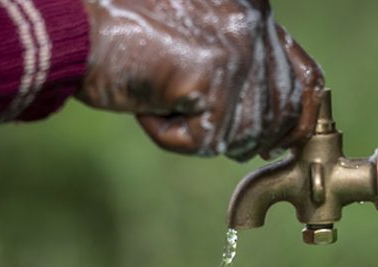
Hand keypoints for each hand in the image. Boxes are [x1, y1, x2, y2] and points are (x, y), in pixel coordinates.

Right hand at [77, 0, 323, 160]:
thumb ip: (235, 67)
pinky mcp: (212, 80)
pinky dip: (168, 135)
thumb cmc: (120, 34)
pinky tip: (146, 103)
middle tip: (203, 129)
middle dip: (246, 136)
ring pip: (241, 134)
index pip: (306, 78)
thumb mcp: (194, 42)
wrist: (72, 26)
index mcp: (254, 11)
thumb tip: (272, 131)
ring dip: (195, 131)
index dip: (299, 119)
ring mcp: (236, 53)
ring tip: (158, 96)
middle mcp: (254, 27)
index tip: (287, 143)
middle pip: (279, 115)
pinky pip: (203, 142)